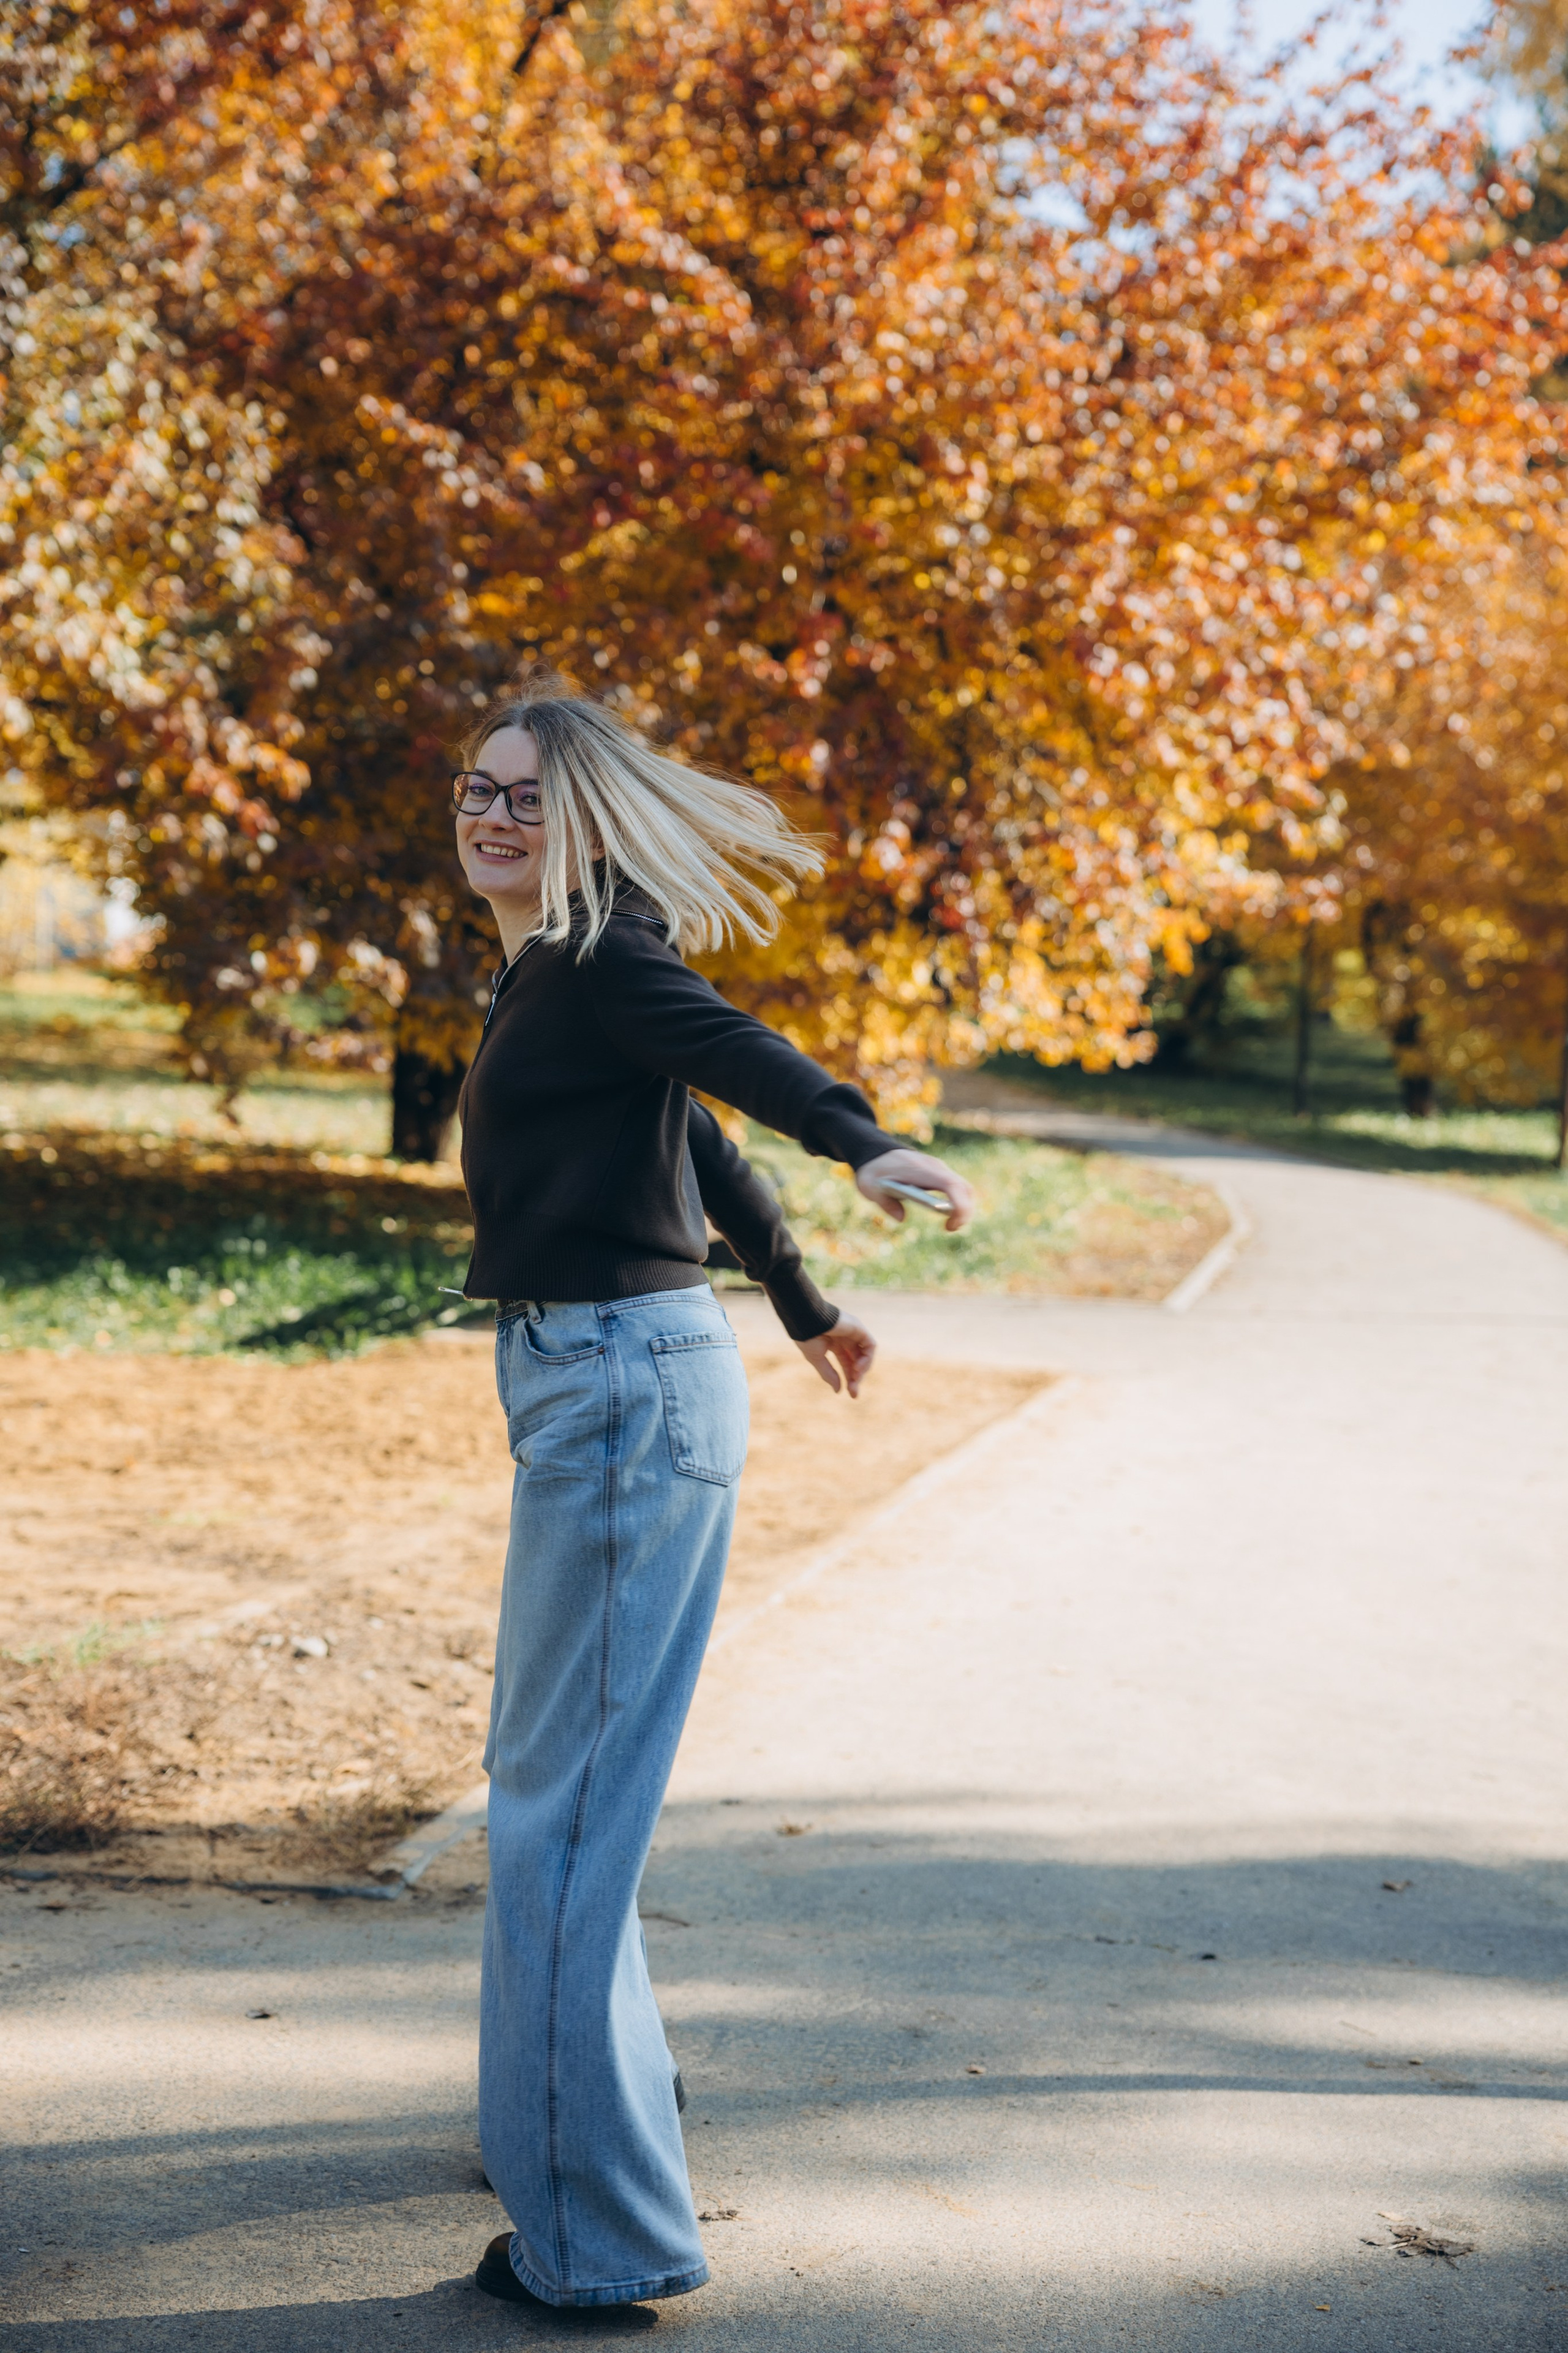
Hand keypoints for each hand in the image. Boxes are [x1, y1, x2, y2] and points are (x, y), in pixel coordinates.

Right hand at [794, 1307, 875, 1397]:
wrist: (806, 1319)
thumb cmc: (807, 1336)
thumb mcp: (817, 1359)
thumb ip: (829, 1374)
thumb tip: (838, 1391)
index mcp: (833, 1344)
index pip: (846, 1363)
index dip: (849, 1378)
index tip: (849, 1394)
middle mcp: (845, 1338)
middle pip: (856, 1361)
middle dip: (856, 1378)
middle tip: (853, 1392)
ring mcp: (853, 1333)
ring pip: (865, 1355)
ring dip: (862, 1370)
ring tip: (855, 1377)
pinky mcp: (859, 1328)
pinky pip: (870, 1346)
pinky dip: (867, 1358)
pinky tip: (858, 1367)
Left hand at [855, 1146, 974, 1232]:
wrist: (874, 1150)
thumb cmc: (874, 1169)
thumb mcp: (869, 1187)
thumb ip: (885, 1203)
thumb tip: (901, 1218)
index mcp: (921, 1170)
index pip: (951, 1185)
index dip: (960, 1205)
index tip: (952, 1225)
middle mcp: (935, 1167)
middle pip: (963, 1188)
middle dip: (964, 1211)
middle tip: (950, 1228)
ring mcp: (937, 1169)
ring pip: (961, 1187)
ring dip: (962, 1206)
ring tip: (950, 1225)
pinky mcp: (936, 1172)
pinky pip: (954, 1186)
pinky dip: (956, 1201)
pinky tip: (946, 1214)